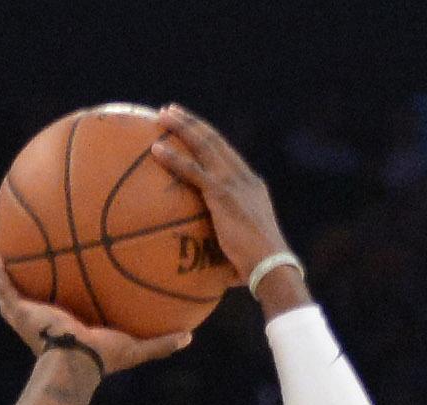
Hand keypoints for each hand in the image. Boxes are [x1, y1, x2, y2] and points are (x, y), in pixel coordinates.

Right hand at [0, 257, 192, 376]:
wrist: (75, 363)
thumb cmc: (103, 359)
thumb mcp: (136, 347)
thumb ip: (161, 342)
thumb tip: (190, 337)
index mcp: (75, 325)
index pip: (73, 305)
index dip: (73, 291)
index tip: (76, 272)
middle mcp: (51, 320)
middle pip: (42, 296)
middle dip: (38, 279)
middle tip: (39, 255)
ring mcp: (32, 317)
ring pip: (17, 294)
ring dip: (10, 276)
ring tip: (3, 254)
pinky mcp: (20, 314)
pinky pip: (6, 292)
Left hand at [148, 109, 291, 286]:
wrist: (271, 267)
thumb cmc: (256, 270)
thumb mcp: (240, 249)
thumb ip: (225, 245)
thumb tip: (209, 266)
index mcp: (251, 187)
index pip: (227, 155)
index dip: (208, 139)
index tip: (192, 129)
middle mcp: (244, 178)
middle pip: (215, 141)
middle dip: (192, 123)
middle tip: (172, 111)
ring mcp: (234, 184)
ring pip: (204, 145)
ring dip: (182, 127)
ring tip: (162, 115)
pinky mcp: (222, 195)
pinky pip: (193, 171)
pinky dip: (174, 158)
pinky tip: (155, 149)